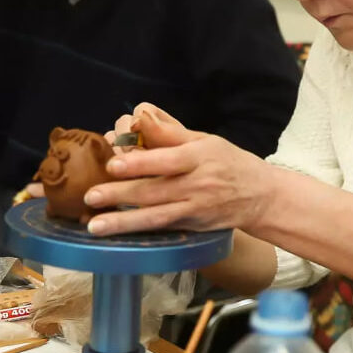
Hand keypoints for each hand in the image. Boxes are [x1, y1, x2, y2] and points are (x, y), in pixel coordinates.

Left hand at [84, 103, 276, 235]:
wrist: (260, 197)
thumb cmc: (228, 162)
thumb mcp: (205, 140)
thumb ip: (171, 132)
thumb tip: (139, 116)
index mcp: (199, 157)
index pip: (167, 160)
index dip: (140, 163)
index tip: (113, 164)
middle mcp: (197, 185)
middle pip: (155, 191)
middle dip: (121, 195)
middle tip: (91, 196)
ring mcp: (194, 209)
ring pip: (155, 216)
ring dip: (123, 222)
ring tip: (95, 226)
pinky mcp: (192, 226)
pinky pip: (162, 228)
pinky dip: (138, 232)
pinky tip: (116, 236)